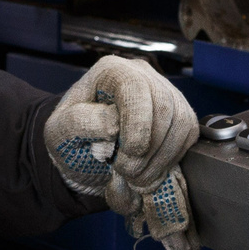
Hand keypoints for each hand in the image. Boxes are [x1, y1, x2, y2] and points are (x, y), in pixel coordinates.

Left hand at [45, 56, 200, 249]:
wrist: (84, 149)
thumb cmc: (71, 135)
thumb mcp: (60, 130)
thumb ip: (80, 122)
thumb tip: (115, 123)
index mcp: (111, 71)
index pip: (135, 88)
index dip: (138, 123)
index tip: (130, 153)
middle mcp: (142, 75)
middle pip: (164, 107)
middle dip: (149, 150)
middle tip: (128, 174)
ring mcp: (165, 91)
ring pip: (181, 122)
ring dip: (162, 159)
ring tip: (137, 178)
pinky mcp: (179, 113)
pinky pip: (188, 134)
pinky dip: (171, 159)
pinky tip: (150, 171)